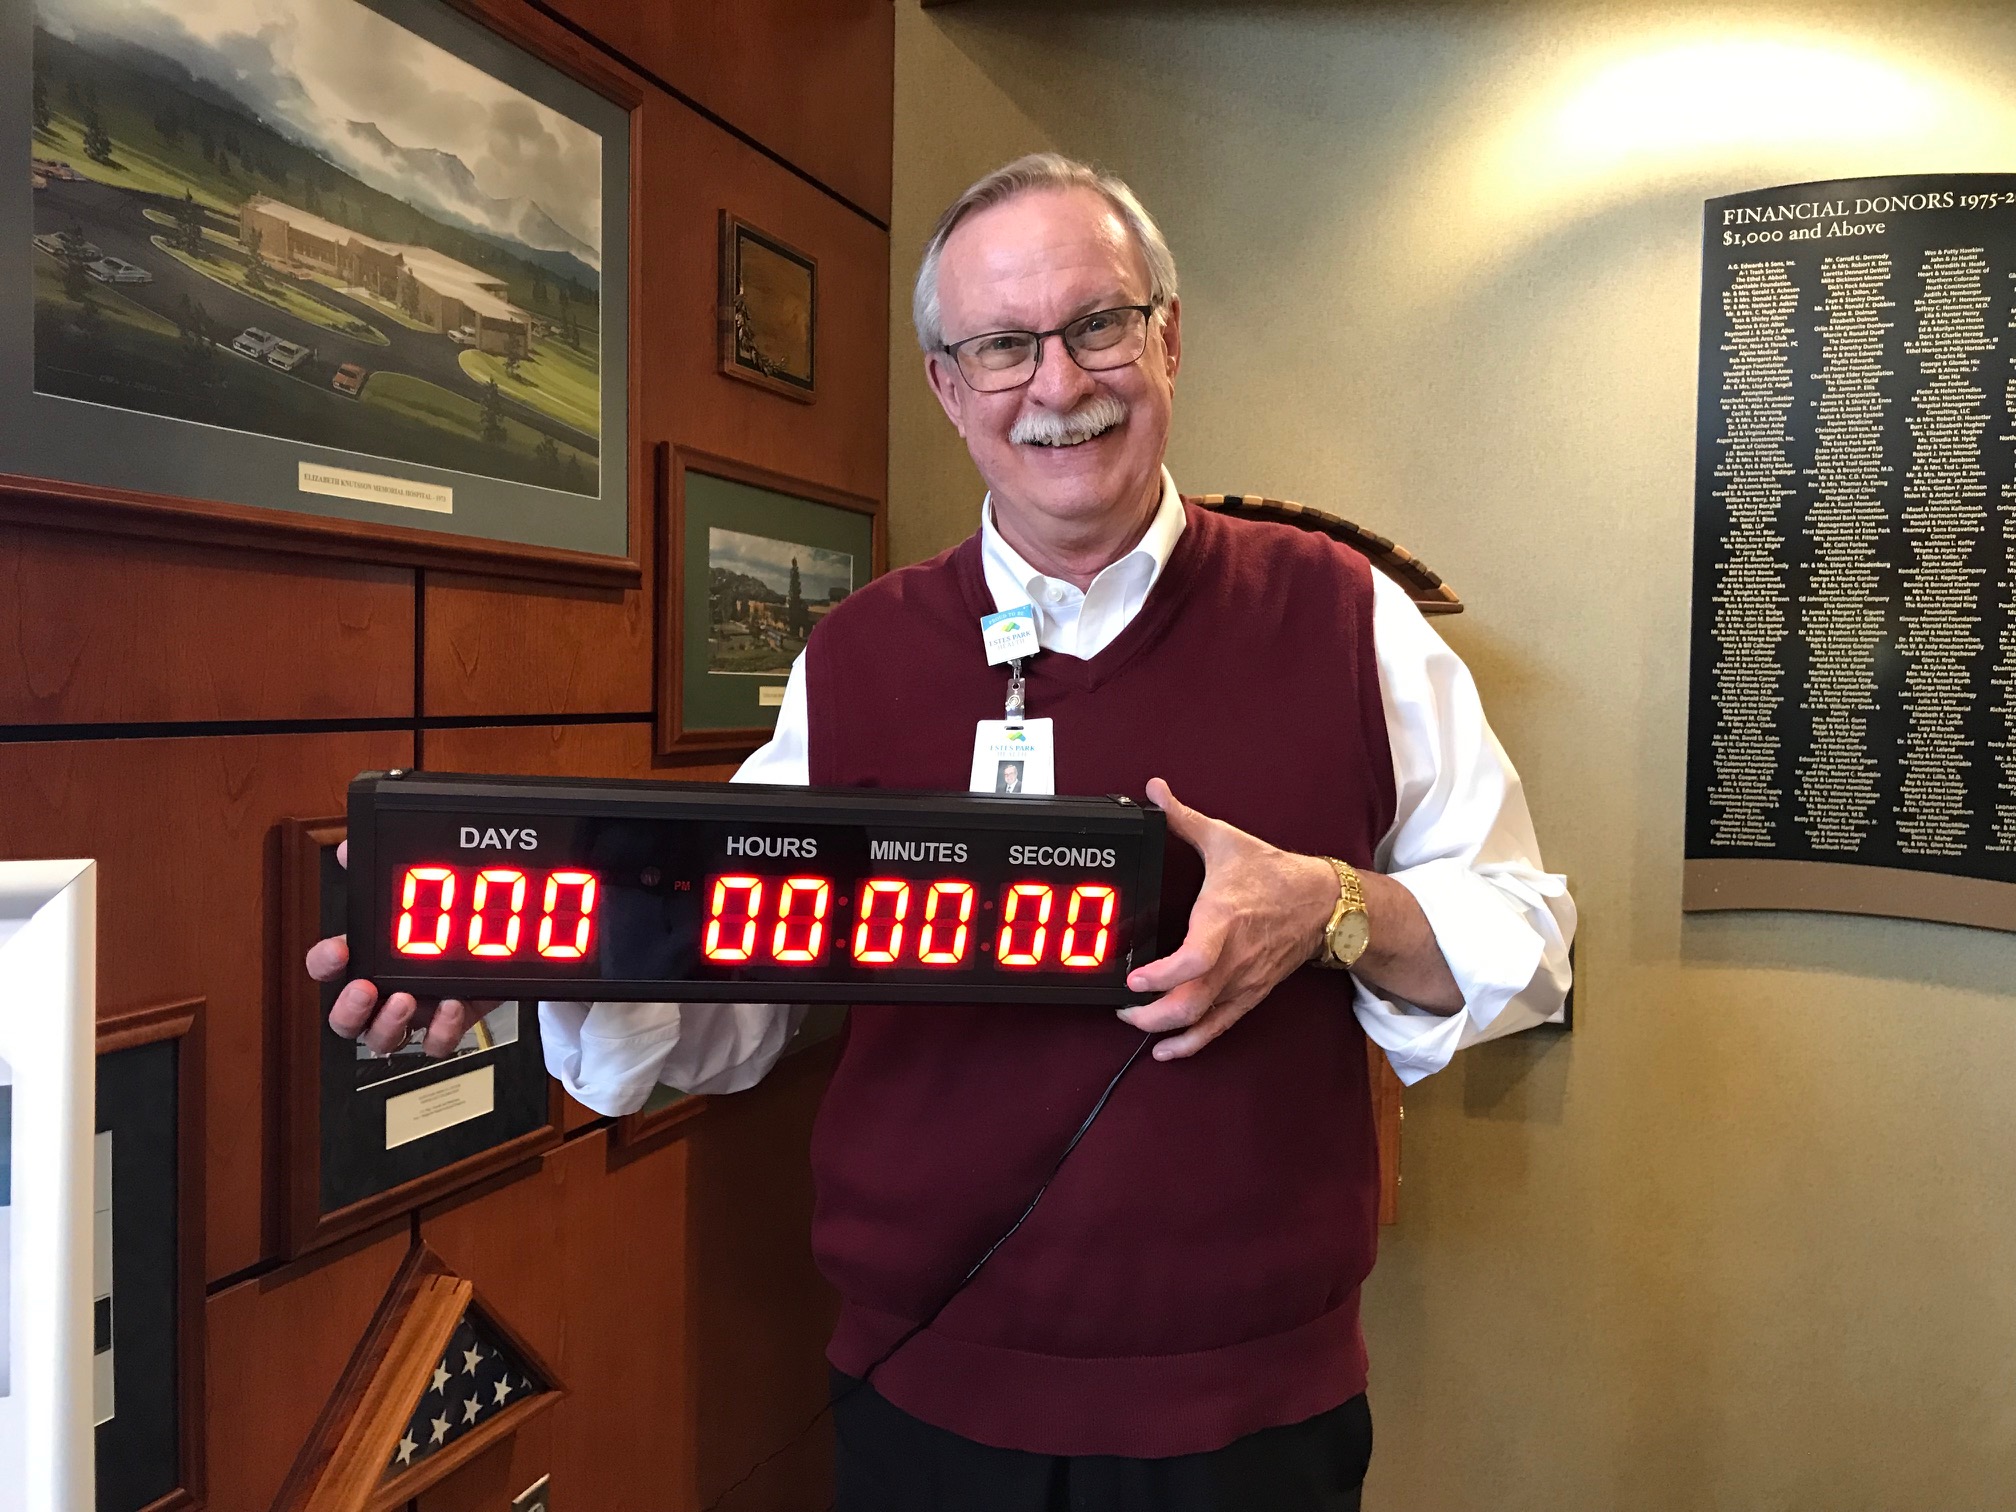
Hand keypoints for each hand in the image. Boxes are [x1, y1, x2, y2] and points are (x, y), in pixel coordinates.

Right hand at [306, 840, 499, 1057]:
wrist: (499, 933)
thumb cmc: (445, 912)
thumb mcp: (417, 881)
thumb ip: (380, 865)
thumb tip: (348, 847)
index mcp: (369, 953)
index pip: (328, 965)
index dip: (325, 962)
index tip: (339, 951)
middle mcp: (385, 987)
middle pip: (346, 1017)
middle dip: (348, 1009)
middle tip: (366, 990)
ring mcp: (417, 1008)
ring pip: (383, 1038)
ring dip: (388, 1025)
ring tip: (407, 1001)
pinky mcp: (450, 1020)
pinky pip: (436, 1042)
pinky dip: (442, 1030)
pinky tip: (454, 1005)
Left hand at [1119, 778, 1338, 1060]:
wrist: (1324, 903)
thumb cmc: (1273, 873)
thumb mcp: (1225, 840)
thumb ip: (1183, 817)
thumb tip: (1154, 790)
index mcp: (1223, 920)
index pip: (1194, 960)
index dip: (1161, 976)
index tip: (1133, 980)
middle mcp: (1232, 958)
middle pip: (1191, 1003)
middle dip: (1150, 1015)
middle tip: (1121, 1008)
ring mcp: (1241, 980)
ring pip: (1202, 1021)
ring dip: (1165, 1031)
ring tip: (1136, 1027)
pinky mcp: (1249, 993)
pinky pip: (1219, 1027)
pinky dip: (1192, 1043)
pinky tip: (1167, 1051)